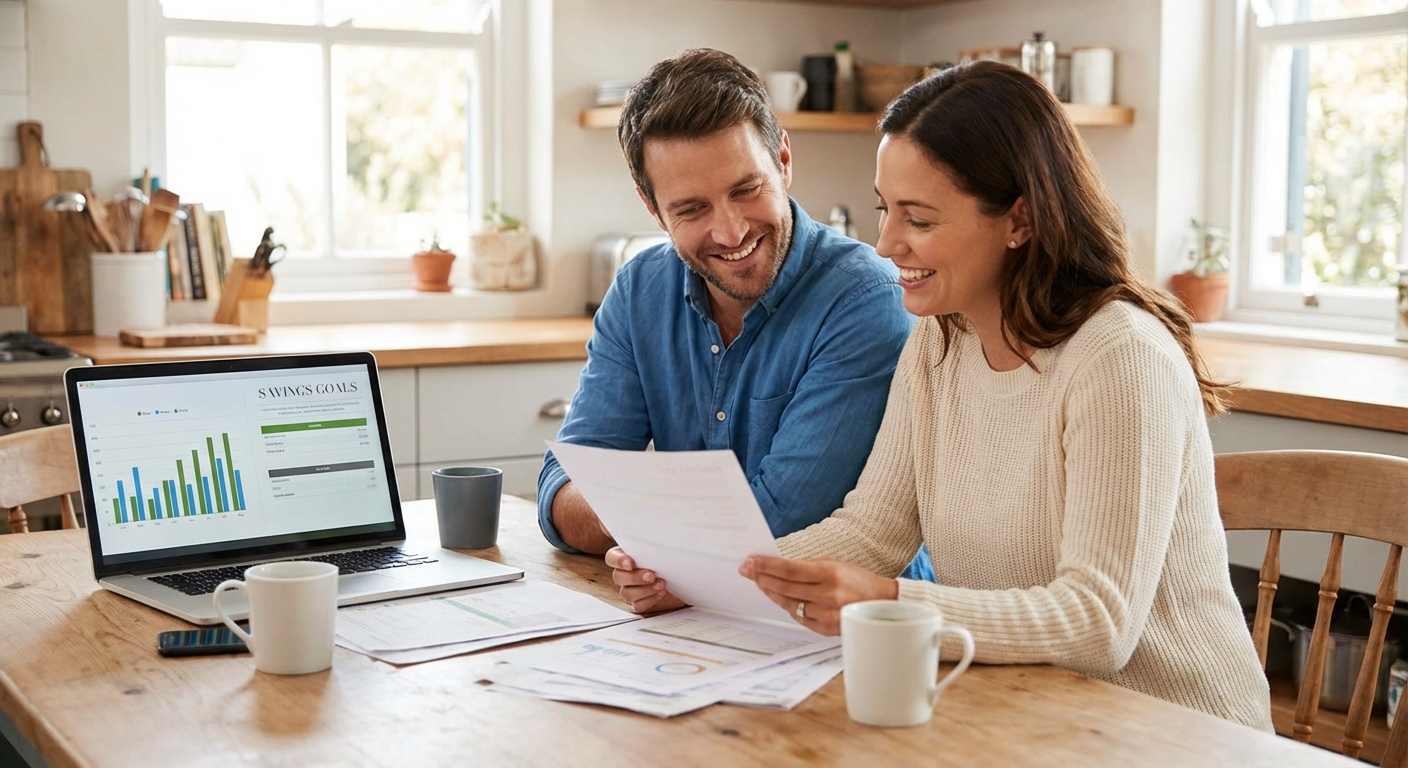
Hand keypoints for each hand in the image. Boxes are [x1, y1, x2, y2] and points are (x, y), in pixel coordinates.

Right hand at [604, 547, 685, 613]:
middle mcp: (626, 574)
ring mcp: (632, 589)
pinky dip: (650, 600)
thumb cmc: (672, 560)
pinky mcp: (640, 603)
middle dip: (635, 577)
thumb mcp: (665, 549)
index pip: (612, 558)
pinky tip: (661, 593)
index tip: (631, 563)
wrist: (685, 578)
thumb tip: (656, 532)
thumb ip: (655, 543)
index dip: (619, 561)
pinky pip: (638, 605)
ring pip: (627, 593)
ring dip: (644, 590)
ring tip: (661, 584)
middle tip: (652, 575)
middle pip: (618, 577)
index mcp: (626, 556)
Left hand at [738, 555, 898, 634]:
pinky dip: (788, 606)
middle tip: (746, 569)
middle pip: (784, 587)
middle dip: (761, 577)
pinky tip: (779, 597)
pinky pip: (798, 617)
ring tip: (758, 582)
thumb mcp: (834, 564)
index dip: (766, 565)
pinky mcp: (825, 629)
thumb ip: (807, 566)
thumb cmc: (857, 580)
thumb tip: (776, 566)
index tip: (750, 561)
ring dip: (770, 592)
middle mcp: (827, 596)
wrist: (882, 604)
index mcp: (830, 574)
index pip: (789, 569)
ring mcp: (826, 615)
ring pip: (788, 604)